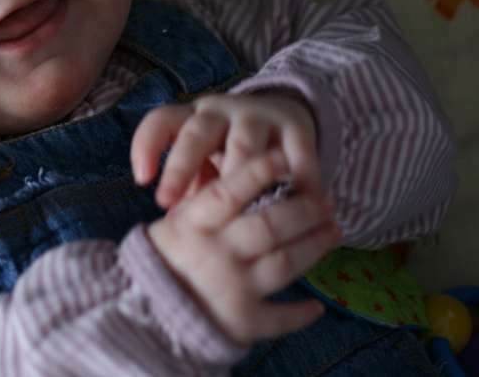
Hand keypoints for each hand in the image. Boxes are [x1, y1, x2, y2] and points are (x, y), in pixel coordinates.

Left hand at [131, 92, 318, 208]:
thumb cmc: (230, 150)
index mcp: (191, 118)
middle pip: (195, 134)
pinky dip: (298, 180)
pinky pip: (295, 153)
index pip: (161, 122)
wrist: (284, 114)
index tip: (141, 180)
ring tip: (238, 215)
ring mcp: (257, 116)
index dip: (146, 146)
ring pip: (244, 146)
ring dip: (240, 180)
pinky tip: (301, 204)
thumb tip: (174, 231)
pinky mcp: (295, 126)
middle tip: (168, 203)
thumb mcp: (206, 162)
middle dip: (179, 169)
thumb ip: (192, 188)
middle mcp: (219, 112)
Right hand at [146, 150, 340, 343]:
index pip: (228, 192)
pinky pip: (279, 317)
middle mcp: (216, 252)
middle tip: (326, 201)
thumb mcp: (175, 218)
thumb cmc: (166, 255)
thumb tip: (227, 159)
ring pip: (284, 263)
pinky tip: (317, 306)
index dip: (257, 172)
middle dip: (304, 210)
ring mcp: (232, 287)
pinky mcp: (242, 320)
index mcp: (194, 223)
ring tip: (334, 231)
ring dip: (314, 246)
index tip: (284, 157)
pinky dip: (300, 313)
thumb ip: (201, 192)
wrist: (145, 307)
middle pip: (269, 225)